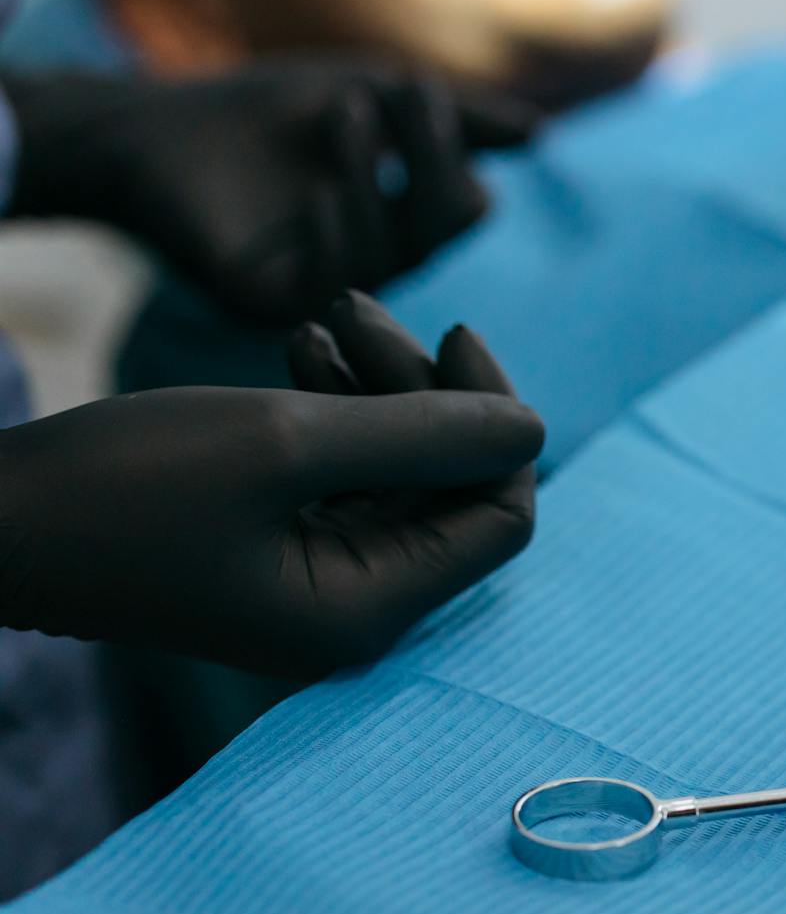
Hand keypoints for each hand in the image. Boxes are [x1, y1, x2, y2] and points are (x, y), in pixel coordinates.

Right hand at [0, 294, 542, 676]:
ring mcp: (314, 581)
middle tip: (361, 304)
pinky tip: (301, 347)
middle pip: (452, 487)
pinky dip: (338, 408)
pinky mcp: (276, 548)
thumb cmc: (122, 484)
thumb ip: (422, 432)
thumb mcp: (285, 439)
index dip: (499, 422)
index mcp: (366, 609)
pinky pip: (346, 474)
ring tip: (326, 315)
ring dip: (380, 383)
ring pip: (400, 468)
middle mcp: (353, 609)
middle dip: (425, 387)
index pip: (500, 518)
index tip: (457, 331)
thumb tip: (534, 427)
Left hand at [4, 62, 540, 324]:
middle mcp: (370, 265)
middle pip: (440, 228)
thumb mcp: (369, 94)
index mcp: (397, 224)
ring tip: (347, 109)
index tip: (417, 87)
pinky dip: (339, 225)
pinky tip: (323, 173)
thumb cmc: (255, 112)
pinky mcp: (267, 304)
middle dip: (434, 158)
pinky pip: (333, 279)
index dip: (450, 148)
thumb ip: (450, 117)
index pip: (459, 204)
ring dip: (379, 172)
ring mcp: (320, 289)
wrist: (145, 126)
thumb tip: (541, 136)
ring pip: (394, 250)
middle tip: (405, 93)